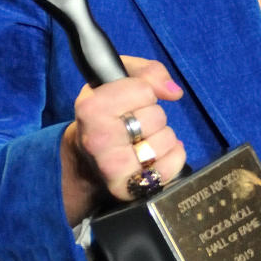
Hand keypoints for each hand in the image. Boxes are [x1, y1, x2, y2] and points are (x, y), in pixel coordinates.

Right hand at [61, 56, 185, 222]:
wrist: (87, 157)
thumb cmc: (108, 112)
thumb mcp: (120, 78)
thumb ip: (149, 71)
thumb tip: (172, 91)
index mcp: (91, 107)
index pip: (144, 90)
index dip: (143, 92)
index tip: (131, 101)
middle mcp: (97, 139)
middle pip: (157, 116)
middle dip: (153, 116)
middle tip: (135, 123)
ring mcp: (111, 167)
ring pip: (166, 140)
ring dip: (163, 137)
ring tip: (142, 140)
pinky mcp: (127, 188)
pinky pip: (171, 166)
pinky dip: (173, 157)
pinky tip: (155, 156)